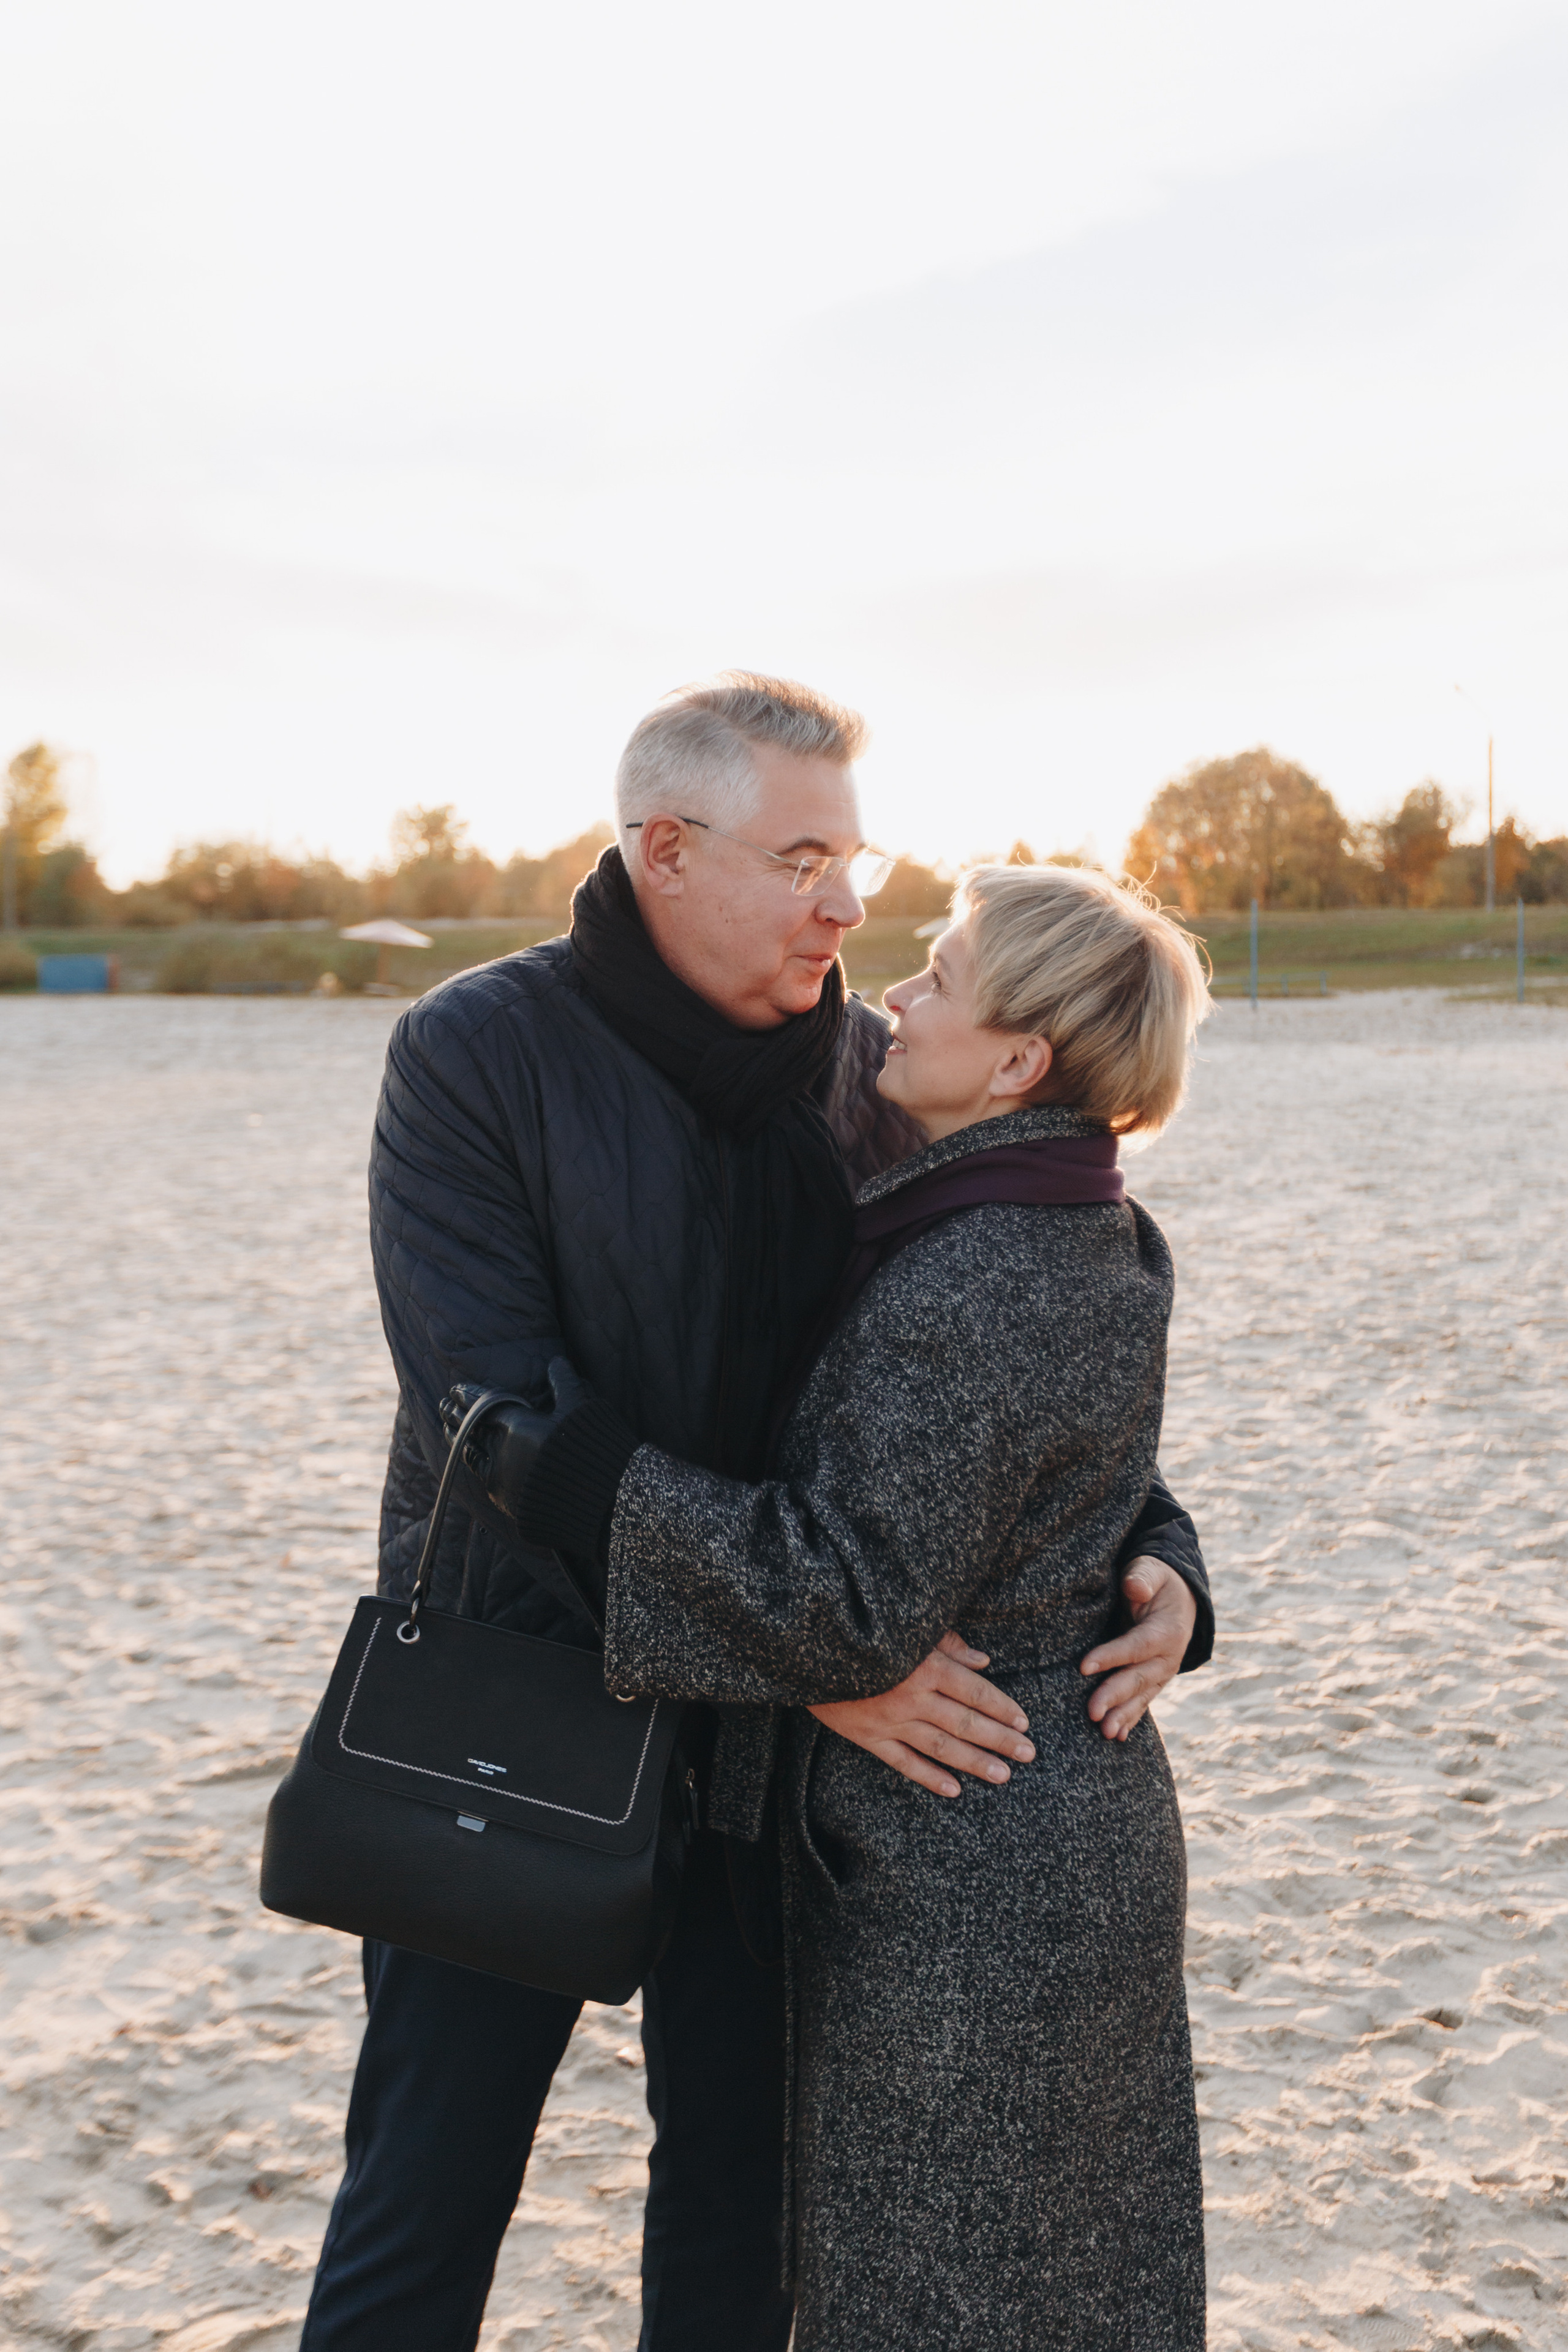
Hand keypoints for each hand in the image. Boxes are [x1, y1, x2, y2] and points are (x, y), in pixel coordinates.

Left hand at [439, 1359, 589, 1513]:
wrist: (593, 1500)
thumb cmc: (587, 1449)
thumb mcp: (578, 1409)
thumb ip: (563, 1384)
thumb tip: (556, 1361)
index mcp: (515, 1424)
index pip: (482, 1405)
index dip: (468, 1396)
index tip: (454, 1389)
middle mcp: (500, 1450)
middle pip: (469, 1428)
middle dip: (454, 1415)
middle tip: (442, 1405)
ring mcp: (498, 1476)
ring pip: (468, 1453)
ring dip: (456, 1439)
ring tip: (447, 1429)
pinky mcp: (503, 1498)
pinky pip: (481, 1476)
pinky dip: (471, 1462)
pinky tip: (468, 1458)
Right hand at [809, 1632, 1034, 1800]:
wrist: (807, 1651)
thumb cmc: (865, 1633)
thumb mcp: (909, 1629)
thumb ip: (948, 1644)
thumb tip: (984, 1661)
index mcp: (924, 1666)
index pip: (974, 1691)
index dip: (1001, 1707)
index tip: (1024, 1721)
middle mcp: (911, 1697)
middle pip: (965, 1723)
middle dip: (1000, 1739)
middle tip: (1028, 1753)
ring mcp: (890, 1721)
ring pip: (941, 1747)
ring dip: (974, 1762)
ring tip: (1003, 1775)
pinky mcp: (869, 1738)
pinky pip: (904, 1763)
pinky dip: (929, 1777)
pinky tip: (954, 1790)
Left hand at [1080, 1557, 1196, 1741]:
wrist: (1181, 1596)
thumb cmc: (1157, 1580)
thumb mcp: (1151, 1570)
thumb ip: (1143, 1577)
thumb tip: (1135, 1587)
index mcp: (1167, 1631)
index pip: (1135, 1646)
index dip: (1111, 1656)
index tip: (1083, 1667)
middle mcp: (1168, 1657)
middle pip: (1138, 1678)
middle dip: (1114, 1696)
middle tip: (1092, 1713)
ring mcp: (1163, 1672)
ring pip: (1141, 1696)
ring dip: (1123, 1715)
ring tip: (1104, 1732)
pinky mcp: (1154, 1680)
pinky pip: (1143, 1702)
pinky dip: (1131, 1719)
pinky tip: (1117, 1735)